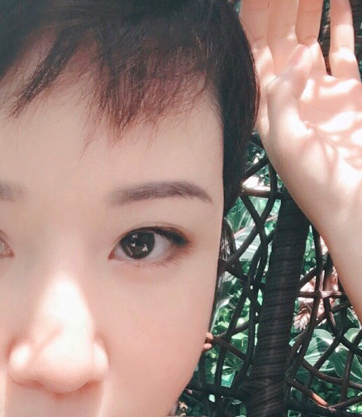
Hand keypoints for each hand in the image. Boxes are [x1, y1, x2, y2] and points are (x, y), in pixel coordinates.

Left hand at [240, 0, 361, 245]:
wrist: (357, 205)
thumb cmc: (319, 185)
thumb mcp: (290, 145)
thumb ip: (284, 100)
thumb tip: (294, 58)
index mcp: (267, 111)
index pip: (255, 58)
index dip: (255, 24)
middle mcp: (290, 99)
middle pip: (280, 41)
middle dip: (281, 9)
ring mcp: (320, 93)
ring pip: (311, 38)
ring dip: (308, 8)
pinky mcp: (350, 93)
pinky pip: (342, 48)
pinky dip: (340, 22)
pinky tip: (338, 0)